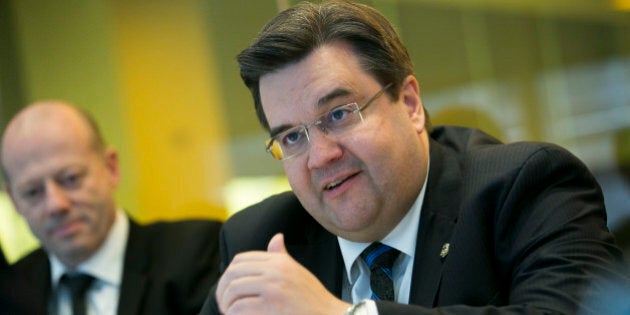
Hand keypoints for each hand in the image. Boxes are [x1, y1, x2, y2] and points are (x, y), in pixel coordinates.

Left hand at [216, 233, 350, 314]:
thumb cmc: (313, 299)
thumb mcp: (297, 272)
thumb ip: (281, 256)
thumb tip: (276, 237)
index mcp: (279, 262)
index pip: (241, 259)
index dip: (229, 274)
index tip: (228, 288)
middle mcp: (275, 271)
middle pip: (233, 273)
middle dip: (223, 289)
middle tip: (224, 303)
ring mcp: (273, 288)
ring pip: (233, 290)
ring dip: (226, 304)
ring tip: (229, 312)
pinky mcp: (271, 306)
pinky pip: (239, 307)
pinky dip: (233, 314)